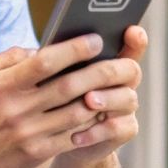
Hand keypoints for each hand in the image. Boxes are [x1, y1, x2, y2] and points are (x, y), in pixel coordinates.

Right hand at [0, 28, 145, 167]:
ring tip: (119, 85)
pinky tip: (105, 111)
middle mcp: (17, 110)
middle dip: (100, 71)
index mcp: (1, 86)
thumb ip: (7, 58)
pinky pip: (74, 136)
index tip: (94, 40)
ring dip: (103, 98)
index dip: (73, 49)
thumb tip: (40, 47)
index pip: (44, 62)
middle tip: (121, 61)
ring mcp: (29, 134)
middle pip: (69, 86)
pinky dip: (92, 123)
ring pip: (78, 112)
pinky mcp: (38, 153)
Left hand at [58, 25, 146, 164]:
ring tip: (88, 102)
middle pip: (131, 70)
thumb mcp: (50, 78)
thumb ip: (51, 62)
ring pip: (129, 98)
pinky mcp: (123, 130)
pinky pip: (118, 129)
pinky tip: (76, 136)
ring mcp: (124, 106)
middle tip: (91, 74)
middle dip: (111, 71)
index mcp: (108, 61)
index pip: (129, 44)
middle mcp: (122, 81)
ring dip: (108, 99)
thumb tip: (32, 53)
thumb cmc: (53, 99)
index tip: (130, 31)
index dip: (135, 38)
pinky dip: (97, 132)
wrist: (58, 137)